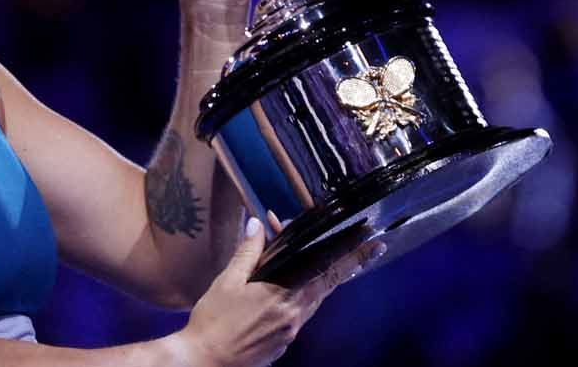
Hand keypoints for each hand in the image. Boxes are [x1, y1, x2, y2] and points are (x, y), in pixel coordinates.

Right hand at [170, 219, 385, 366]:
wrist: (205, 362)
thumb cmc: (213, 320)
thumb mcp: (227, 281)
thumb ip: (248, 253)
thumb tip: (258, 224)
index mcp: (283, 296)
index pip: (324, 269)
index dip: (350, 255)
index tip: (372, 242)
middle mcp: (295, 315)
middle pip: (328, 285)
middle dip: (349, 265)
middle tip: (372, 248)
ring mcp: (291, 332)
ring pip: (316, 299)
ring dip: (324, 280)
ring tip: (328, 262)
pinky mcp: (284, 343)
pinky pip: (302, 314)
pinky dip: (304, 296)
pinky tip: (293, 289)